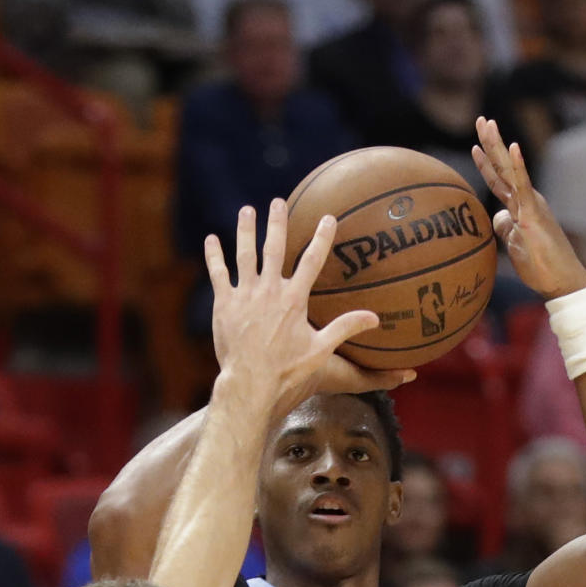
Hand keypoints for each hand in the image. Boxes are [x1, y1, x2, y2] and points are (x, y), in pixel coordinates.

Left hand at [206, 201, 414, 415]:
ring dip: (246, 230)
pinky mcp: (224, 305)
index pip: (311, 261)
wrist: (252, 384)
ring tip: (247, 211)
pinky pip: (218, 274)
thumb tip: (374, 317)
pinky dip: (214, 256)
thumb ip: (345, 328)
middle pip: (274, 248)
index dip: (322, 238)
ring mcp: (245, 295)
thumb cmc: (288, 372)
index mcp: (294, 300)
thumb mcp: (321, 351)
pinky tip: (211, 239)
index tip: (328, 219)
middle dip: (278, 223)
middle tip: (278, 201)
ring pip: (244, 254)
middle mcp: (269, 290)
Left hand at [472, 116, 585, 298]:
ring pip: (509, 171)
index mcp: (520, 206)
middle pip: (502, 167)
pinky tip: (514, 148)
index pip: (499, 179)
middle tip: (480, 119)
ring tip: (488, 125)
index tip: (477, 143)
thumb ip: (506, 227)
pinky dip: (518, 167)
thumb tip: (497, 216)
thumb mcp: (515, 245)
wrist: (562, 281)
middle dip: (490, 142)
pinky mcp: (534, 214)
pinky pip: (524, 187)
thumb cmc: (541, 266)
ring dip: (498, 147)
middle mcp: (525, 200)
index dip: (486, 161)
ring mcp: (530, 204)